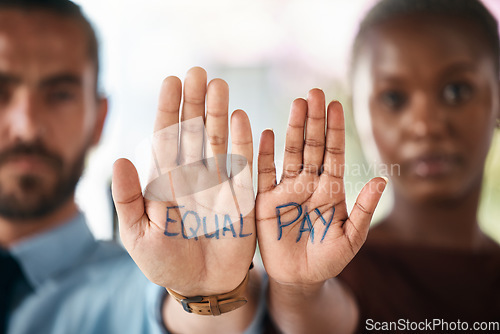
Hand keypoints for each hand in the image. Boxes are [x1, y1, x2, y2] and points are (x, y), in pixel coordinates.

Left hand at [112, 67, 255, 295]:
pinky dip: (242, 142)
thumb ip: (128, 198)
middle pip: (193, 131)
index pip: (166, 138)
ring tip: (219, 84)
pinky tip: (241, 117)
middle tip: (198, 72)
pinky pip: (242, 164)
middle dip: (194, 102)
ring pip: (217, 140)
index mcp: (165, 181)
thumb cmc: (165, 262)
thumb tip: (120, 158)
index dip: (168, 110)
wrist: (201, 285)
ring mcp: (217, 182)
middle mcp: (192, 175)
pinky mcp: (240, 195)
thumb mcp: (138, 235)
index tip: (171, 82)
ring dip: (219, 113)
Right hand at [256, 89, 385, 285]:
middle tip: (316, 92)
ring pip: (291, 153)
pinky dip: (264, 155)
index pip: (333, 153)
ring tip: (297, 104)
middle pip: (312, 146)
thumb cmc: (328, 259)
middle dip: (314, 120)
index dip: (335, 130)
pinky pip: (264, 175)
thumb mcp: (351, 238)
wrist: (300, 279)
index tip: (336, 105)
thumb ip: (364, 210)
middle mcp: (308, 184)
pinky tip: (267, 134)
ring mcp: (286, 191)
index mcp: (330, 190)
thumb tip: (383, 180)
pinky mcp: (265, 202)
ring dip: (293, 129)